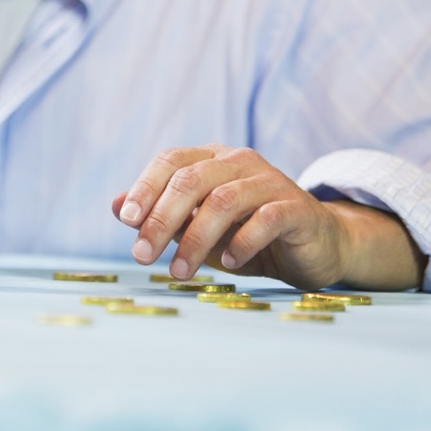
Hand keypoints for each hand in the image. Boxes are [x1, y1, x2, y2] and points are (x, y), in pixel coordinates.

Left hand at [111, 144, 423, 290]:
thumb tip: (115, 207)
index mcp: (211, 158)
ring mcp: (270, 181)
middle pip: (190, 180)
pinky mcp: (297, 207)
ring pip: (223, 200)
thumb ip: (160, 214)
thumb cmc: (247, 234)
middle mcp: (239, 161)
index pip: (170, 161)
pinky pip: (265, 218)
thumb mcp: (198, 225)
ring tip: (179, 272)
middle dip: (161, 219)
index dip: (145, 187)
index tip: (127, 221)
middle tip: (141, 256)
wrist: (315, 246)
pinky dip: (241, 242)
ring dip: (194, 239)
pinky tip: (227, 264)